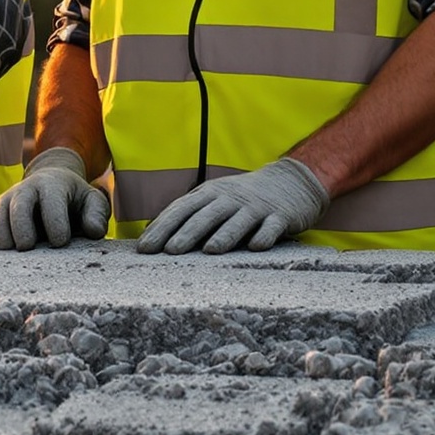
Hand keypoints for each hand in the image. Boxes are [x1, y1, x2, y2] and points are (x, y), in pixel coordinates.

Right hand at [0, 147, 109, 249]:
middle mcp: (23, 190)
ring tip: (11, 252)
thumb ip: (97, 215)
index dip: (56, 225)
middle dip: (20, 230)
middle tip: (27, 249)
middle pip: (15, 208)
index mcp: (50, 186)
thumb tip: (92, 232)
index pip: (50, 203)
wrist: (48, 182)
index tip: (60, 242)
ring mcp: (2, 201)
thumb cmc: (73, 199)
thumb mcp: (92, 201)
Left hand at [136, 157, 328, 253]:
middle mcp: (229, 199)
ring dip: (224, 235)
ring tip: (210, 250)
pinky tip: (256, 246)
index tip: (145, 247)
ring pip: (237, 221)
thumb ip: (187, 214)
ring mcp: (255, 207)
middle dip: (187, 233)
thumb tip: (150, 231)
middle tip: (170, 251)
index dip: (162, 227)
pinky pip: (271, 226)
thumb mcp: (212, 199)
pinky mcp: (280, 216)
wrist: (290, 182)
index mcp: (208, 194)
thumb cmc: (241, 198)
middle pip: (205, 216)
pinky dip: (265, 235)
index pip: (180, 210)